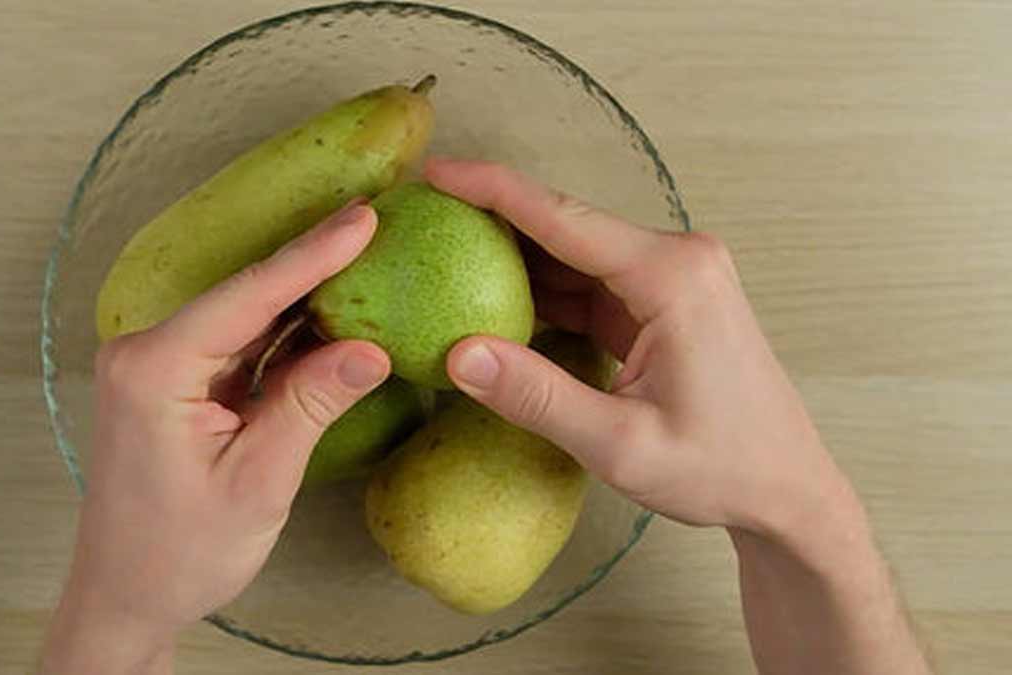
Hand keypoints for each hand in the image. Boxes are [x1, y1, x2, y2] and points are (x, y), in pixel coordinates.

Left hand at [42, 203, 389, 673]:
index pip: (247, 297)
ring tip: (364, 262)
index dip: (311, 256)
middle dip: (311, 265)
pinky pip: (237, 346)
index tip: (362, 219)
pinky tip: (331, 318)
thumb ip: (310, 406)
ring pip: (244, 318)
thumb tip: (370, 351)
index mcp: (154, 370)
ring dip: (303, 300)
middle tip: (373, 224)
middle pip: (244, 297)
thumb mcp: (258, 481)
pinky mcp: (174, 384)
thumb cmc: (179, 552)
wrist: (126, 596)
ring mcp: (158, 367)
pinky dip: (285, 338)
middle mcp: (147, 353)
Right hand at [425, 160, 930, 674]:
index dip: (492, 189)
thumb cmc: (720, 469)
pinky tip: (495, 298)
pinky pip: (591, 283)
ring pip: (575, 253)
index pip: (562, 217)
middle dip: (493, 220)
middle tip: (422, 221)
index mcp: (670, 276)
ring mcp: (673, 277)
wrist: (789, 491)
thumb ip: (537, 396)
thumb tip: (458, 355)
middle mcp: (676, 258)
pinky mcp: (665, 300)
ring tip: (443, 255)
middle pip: (565, 225)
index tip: (434, 172)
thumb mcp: (619, 444)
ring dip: (515, 258)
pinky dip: (545, 290)